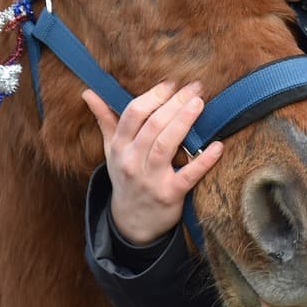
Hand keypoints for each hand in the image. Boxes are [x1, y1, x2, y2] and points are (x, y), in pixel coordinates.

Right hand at [81, 81, 223, 244]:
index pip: (132, 114)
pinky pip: (188, 175)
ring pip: (165, 145)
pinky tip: (217, 145)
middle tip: (195, 88)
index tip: (171, 84)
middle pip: (153, 126)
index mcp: (119, 146)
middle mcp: (132, 161)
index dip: (153, 96)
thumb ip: (105, 119)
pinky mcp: (169, 195)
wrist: (131, 223)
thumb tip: (89, 92)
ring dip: (183, 122)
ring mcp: (150, 179)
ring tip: (199, 103)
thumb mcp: (111, 151)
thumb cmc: (126, 177)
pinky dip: (203, 160)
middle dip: (174, 103)